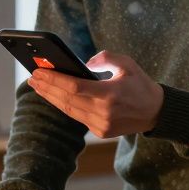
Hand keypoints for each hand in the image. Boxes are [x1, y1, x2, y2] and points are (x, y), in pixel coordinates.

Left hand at [27, 50, 163, 137]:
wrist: (156, 113)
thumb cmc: (141, 85)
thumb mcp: (128, 64)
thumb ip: (105, 58)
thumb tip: (83, 64)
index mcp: (111, 94)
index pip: (74, 87)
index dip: (54, 79)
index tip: (38, 72)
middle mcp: (104, 113)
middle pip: (66, 99)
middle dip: (47, 88)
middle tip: (32, 78)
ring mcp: (101, 125)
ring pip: (68, 110)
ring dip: (51, 98)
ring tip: (38, 86)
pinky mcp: (101, 132)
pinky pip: (77, 116)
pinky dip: (64, 105)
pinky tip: (54, 96)